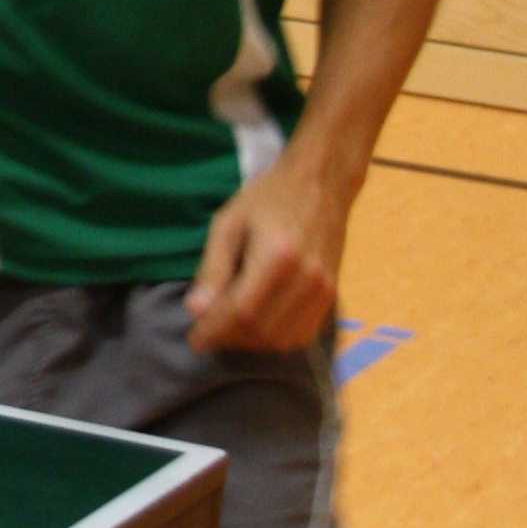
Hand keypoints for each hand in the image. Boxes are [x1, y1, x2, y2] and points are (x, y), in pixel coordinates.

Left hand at [184, 150, 350, 354]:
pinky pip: (301, 334)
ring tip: (228, 330)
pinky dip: (275, 340)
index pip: (241, 312)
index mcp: (277, 256)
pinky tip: (256, 327)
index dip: (214, 331)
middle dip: (228, 339)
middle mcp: (306, 278)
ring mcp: (324, 290)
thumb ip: (213, 268)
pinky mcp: (332, 295)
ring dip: (250, 343)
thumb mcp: (229, 223)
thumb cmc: (268, 198)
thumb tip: (195, 311)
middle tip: (207, 333)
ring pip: (281, 339)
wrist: (321, 184)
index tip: (194, 339)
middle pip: (261, 330)